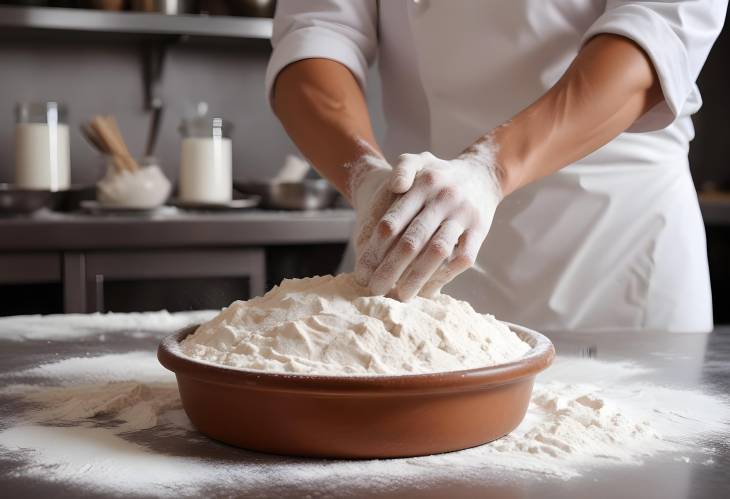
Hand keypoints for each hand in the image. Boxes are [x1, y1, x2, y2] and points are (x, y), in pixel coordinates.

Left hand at [354, 143, 501, 299]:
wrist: (483, 174)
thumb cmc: (440, 174)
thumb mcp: (419, 160)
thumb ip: (402, 168)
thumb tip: (394, 187)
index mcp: (423, 184)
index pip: (392, 222)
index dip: (374, 250)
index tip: (363, 272)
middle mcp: (443, 199)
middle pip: (411, 241)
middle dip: (390, 269)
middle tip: (376, 290)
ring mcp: (463, 215)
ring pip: (437, 251)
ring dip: (417, 277)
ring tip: (401, 296)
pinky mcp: (481, 230)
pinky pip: (463, 257)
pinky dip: (446, 275)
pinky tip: (429, 289)